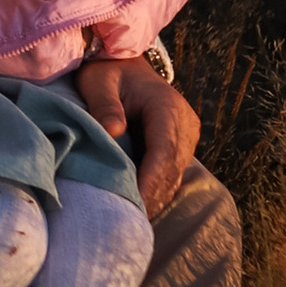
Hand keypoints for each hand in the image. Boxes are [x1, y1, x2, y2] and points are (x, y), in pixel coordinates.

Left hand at [78, 54, 198, 219]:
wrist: (125, 64)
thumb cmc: (108, 72)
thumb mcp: (99, 82)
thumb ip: (105, 105)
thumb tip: (113, 132)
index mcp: (166, 106)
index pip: (164, 150)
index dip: (153, 179)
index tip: (140, 203)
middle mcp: (184, 122)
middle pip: (172, 167)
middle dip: (153, 195)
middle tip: (131, 222)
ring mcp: (186, 135)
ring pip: (174, 174)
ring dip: (156, 196)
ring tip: (135, 220)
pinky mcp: (180, 144)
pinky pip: (171, 172)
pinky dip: (158, 189)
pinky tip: (142, 207)